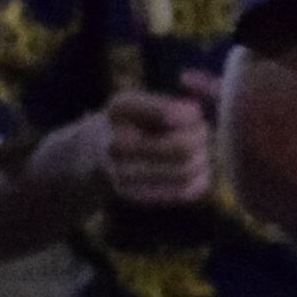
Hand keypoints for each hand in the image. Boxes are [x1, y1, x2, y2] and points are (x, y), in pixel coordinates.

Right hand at [97, 77, 220, 210]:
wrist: (93, 151)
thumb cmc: (130, 121)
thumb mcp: (141, 102)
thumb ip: (171, 104)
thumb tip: (197, 113)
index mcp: (120, 109)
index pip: (169, 113)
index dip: (192, 116)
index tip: (195, 113)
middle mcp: (116, 142)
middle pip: (183, 147)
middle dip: (201, 138)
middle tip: (203, 132)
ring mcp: (122, 173)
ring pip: (185, 172)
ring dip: (202, 159)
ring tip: (200, 150)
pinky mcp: (133, 194)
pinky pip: (181, 192)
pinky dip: (198, 180)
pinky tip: (197, 170)